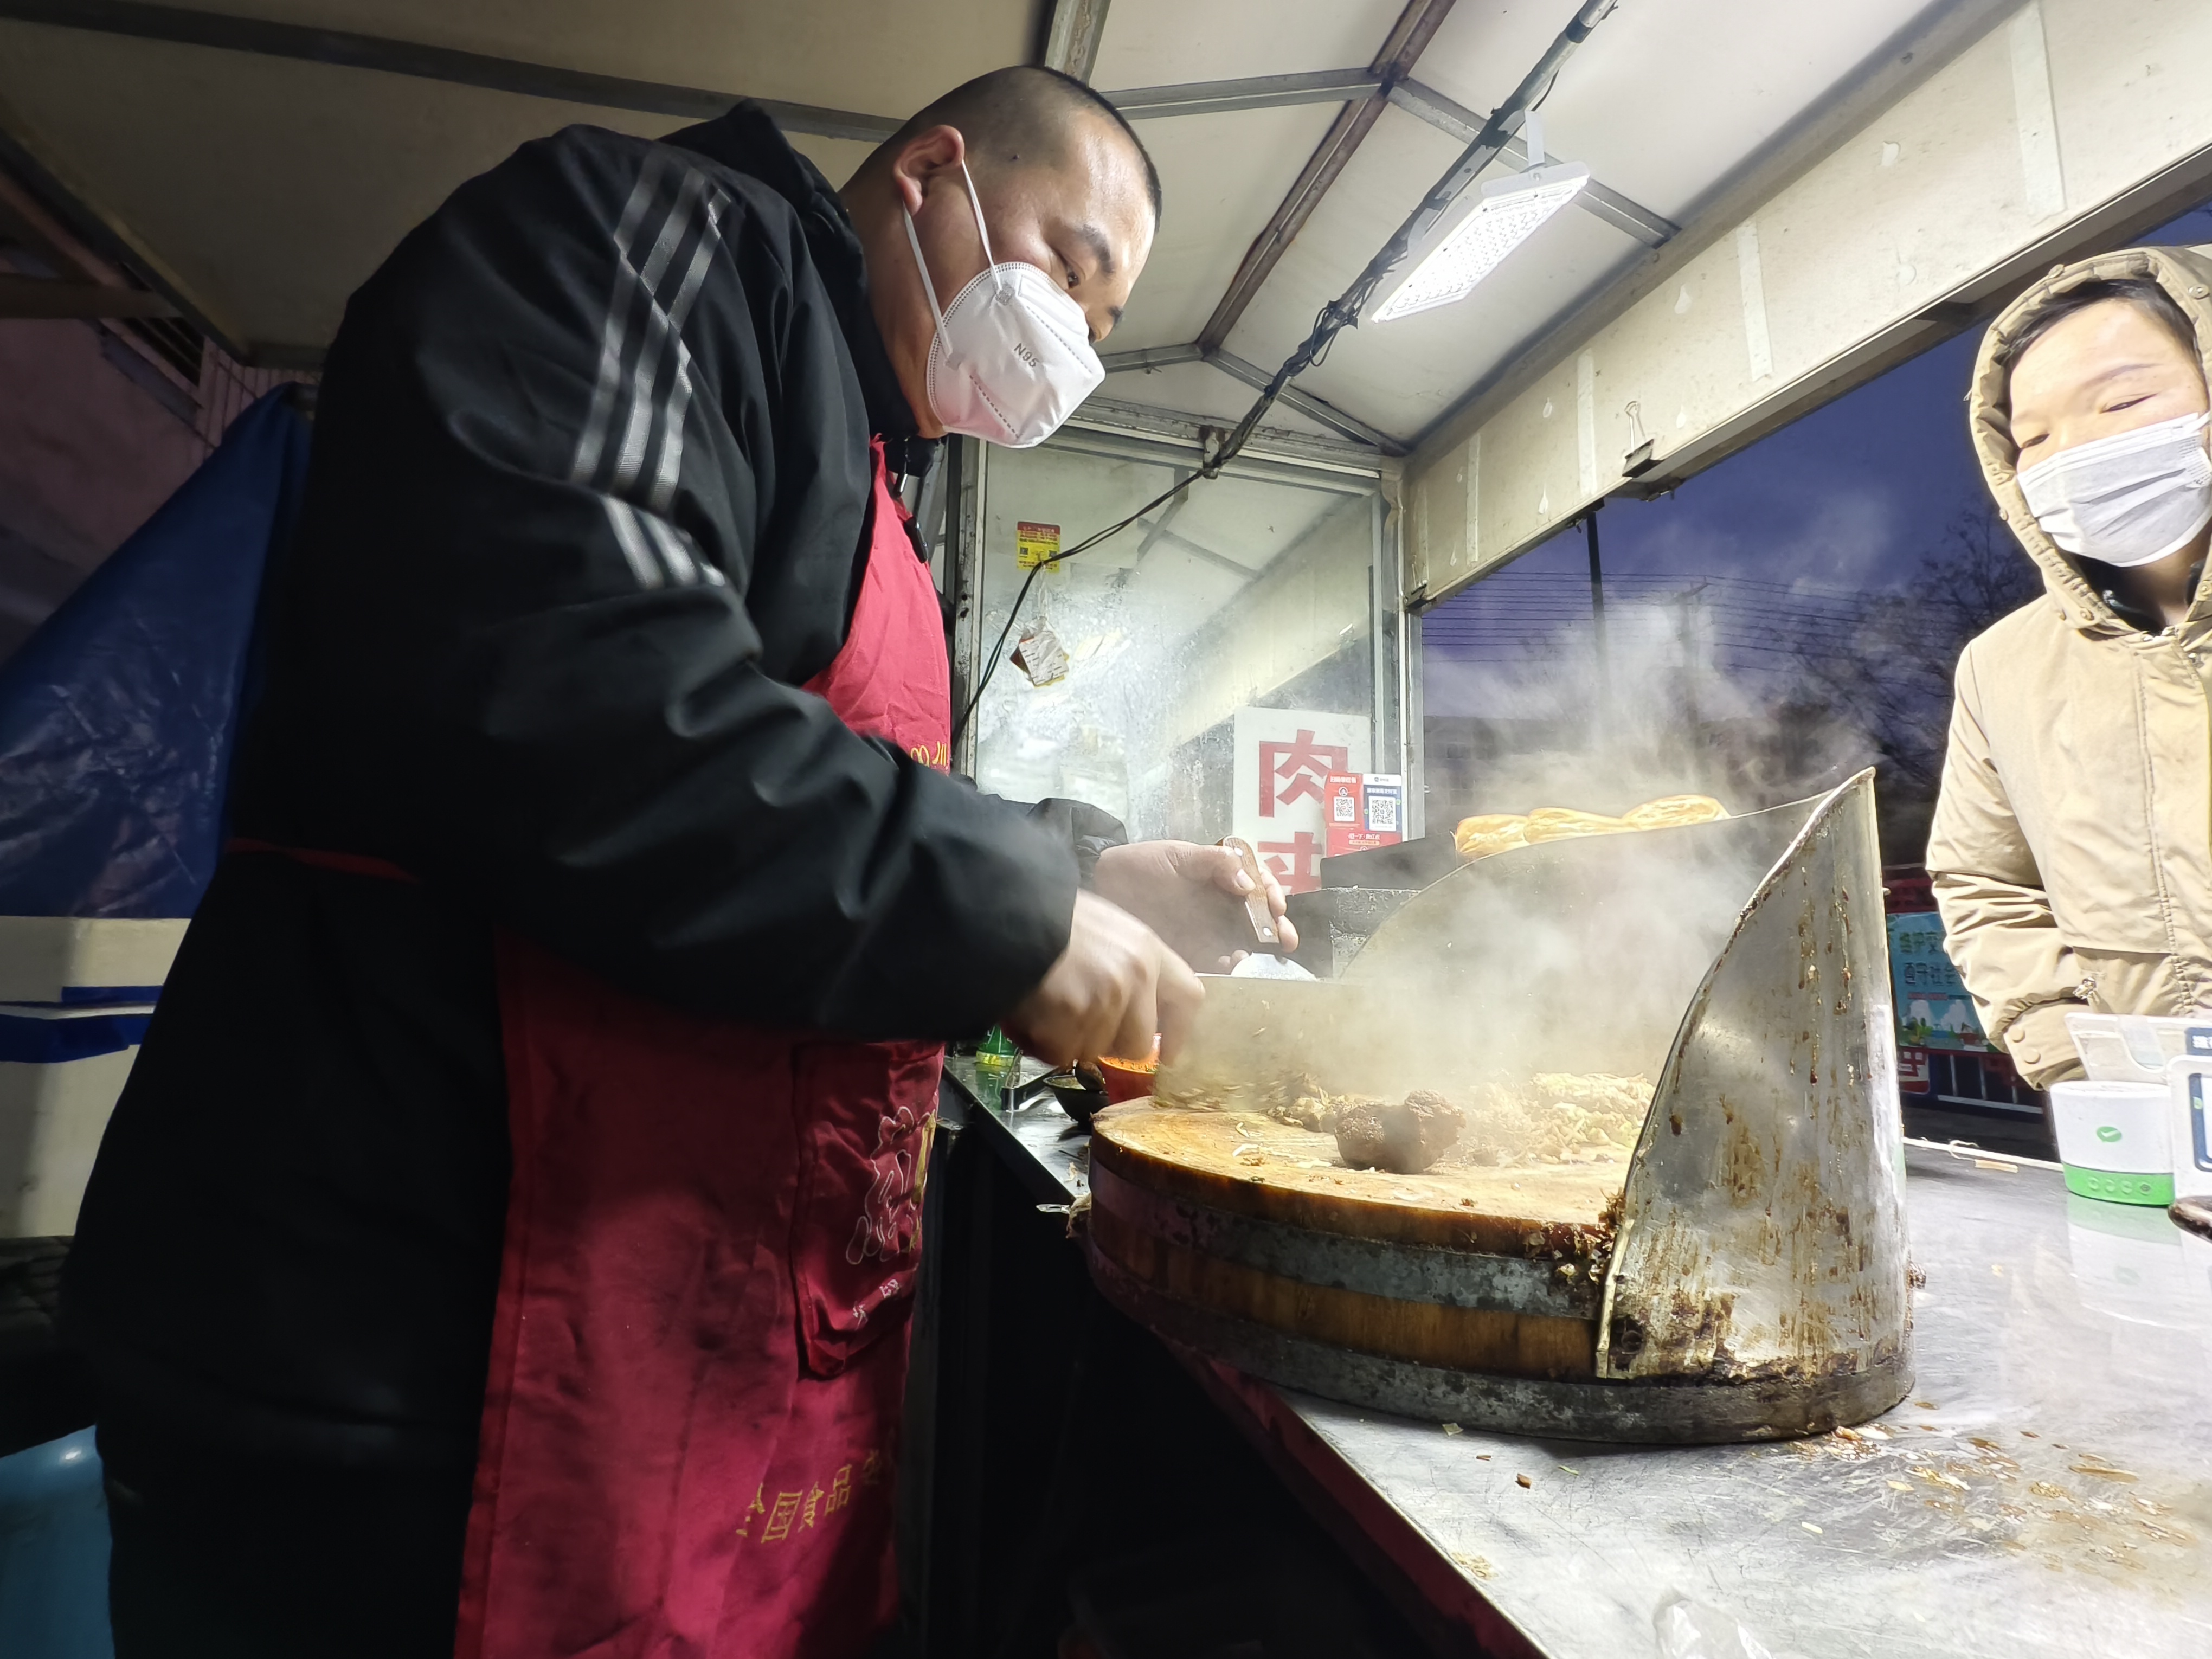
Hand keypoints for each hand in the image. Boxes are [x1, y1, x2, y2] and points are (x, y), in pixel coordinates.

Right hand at [1004, 891, 1204, 1067]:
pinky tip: (1032, 1015)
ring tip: (1049, 1009)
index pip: (1189, 997)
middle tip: (1082, 1026)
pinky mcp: (1072, 1015)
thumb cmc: (1051, 917)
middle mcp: (1135, 974)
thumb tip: (1139, 1009)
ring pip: (1097, 1052)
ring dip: (1071, 1041)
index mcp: (1147, 949)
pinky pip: (1063, 1053)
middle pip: (1139, 1043)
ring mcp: (1105, 997)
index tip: (1168, 1053)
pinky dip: (1044, 1044)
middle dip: (1111, 1044)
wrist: (1006, 910)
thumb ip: (1129, 965)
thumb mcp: (1107, 929)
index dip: (1180, 1033)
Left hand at [1091, 840, 1299, 971]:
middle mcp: (1222, 904)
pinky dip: (1227, 966)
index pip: (1259, 884)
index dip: (1272, 894)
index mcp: (1223, 876)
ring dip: (1252, 950)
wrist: (1105, 886)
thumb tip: (1248, 884)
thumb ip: (1214, 863)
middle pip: (1259, 917)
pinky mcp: (1192, 952)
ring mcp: (1209, 930)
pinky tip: (1228, 966)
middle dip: (1277, 928)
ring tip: (1249, 956)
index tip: (1275, 906)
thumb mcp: (1178, 855)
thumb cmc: (1143, 864)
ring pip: (1242, 941)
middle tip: (1285, 940)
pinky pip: (1216, 962)